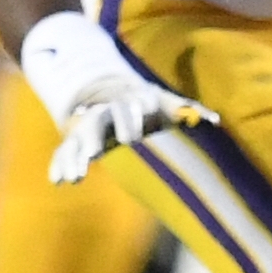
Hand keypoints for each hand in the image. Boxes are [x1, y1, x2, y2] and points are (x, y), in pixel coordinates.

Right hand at [20, 10, 207, 182]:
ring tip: (75, 178)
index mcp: (130, 101)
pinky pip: (64, 150)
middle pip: (99, 121)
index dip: (134, 115)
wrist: (112, 91)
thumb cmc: (148, 104)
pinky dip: (60, 163)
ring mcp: (88, 125)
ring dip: (74, 156)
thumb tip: (214, 121)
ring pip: (77, 137)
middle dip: (95, 136)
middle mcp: (106, 112)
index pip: (131, 105)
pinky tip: (58, 181)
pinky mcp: (76, 139)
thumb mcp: (166, 103)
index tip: (136, 132)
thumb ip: (188, 110)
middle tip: (94, 154)